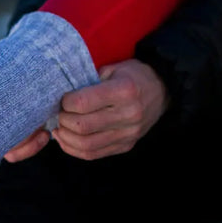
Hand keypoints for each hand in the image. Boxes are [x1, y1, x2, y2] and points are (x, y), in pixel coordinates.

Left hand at [4, 59, 168, 162]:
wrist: (162, 90)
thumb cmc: (132, 76)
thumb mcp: (113, 68)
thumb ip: (89, 80)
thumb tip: (60, 93)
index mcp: (125, 91)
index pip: (83, 103)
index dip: (65, 103)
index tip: (62, 99)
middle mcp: (129, 115)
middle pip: (82, 127)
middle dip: (63, 121)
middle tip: (58, 114)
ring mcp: (128, 134)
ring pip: (86, 145)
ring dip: (65, 138)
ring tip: (58, 128)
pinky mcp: (125, 146)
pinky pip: (93, 154)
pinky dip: (73, 149)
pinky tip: (65, 139)